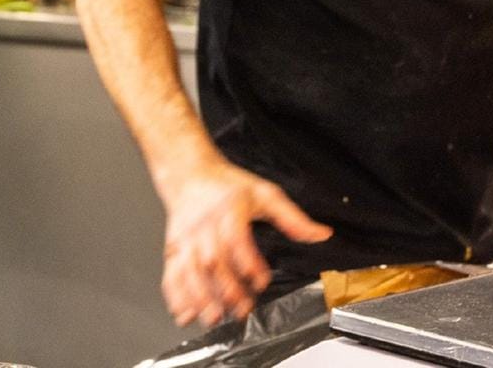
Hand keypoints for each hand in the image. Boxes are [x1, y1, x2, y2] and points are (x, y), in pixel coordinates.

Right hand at [156, 158, 331, 327]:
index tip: (261, 281)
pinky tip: (185, 314)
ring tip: (215, 317)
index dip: (249, 263)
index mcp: (229, 210)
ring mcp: (186, 238)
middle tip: (242, 309)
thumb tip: (321, 234)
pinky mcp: (173, 248)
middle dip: (226, 289)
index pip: (236, 238)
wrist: (189, 173)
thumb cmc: (227, 185)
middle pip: (212, 260)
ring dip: (200, 298)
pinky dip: (176, 296)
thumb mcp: (265, 194)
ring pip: (189, 271)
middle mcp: (204, 225)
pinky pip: (171, 274)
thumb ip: (292, 217)